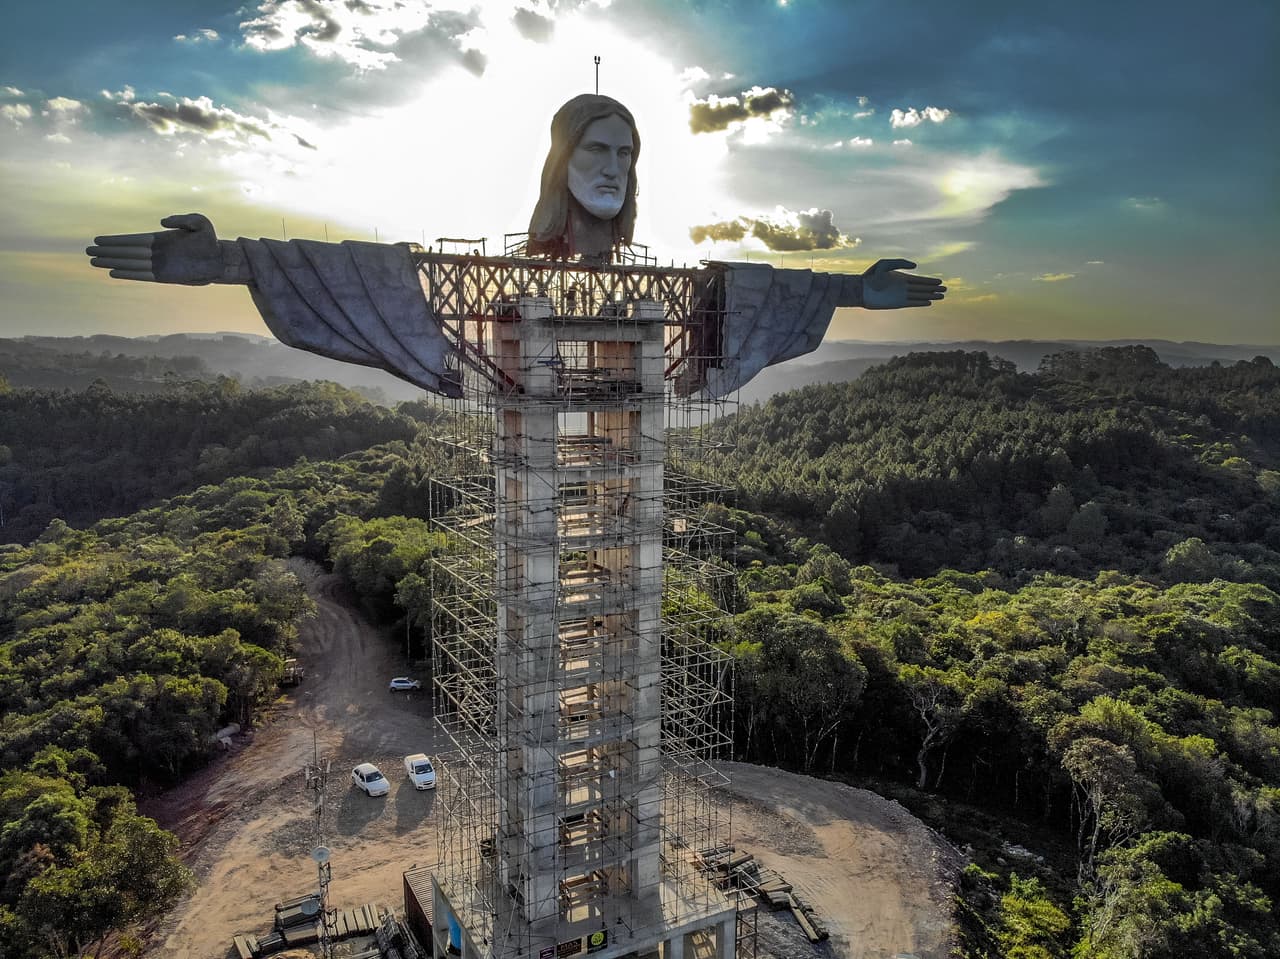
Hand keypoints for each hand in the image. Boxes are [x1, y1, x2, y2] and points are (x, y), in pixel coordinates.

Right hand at [86, 213, 222, 284]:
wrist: (221, 260)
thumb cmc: (210, 240)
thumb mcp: (200, 222)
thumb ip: (182, 219)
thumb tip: (161, 222)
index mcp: (160, 239)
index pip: (133, 240)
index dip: (115, 240)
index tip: (98, 239)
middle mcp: (156, 252)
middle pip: (127, 252)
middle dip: (107, 251)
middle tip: (87, 251)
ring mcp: (160, 265)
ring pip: (130, 264)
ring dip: (112, 263)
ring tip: (93, 261)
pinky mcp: (165, 277)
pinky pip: (142, 276)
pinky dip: (128, 274)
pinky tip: (113, 273)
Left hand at [861, 258, 945, 308]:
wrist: (861, 289)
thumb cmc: (870, 275)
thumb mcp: (885, 264)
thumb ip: (901, 263)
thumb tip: (916, 267)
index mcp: (901, 277)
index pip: (919, 280)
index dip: (930, 281)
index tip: (940, 281)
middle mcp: (903, 287)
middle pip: (922, 288)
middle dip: (933, 288)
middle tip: (945, 289)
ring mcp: (901, 296)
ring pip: (919, 296)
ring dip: (930, 296)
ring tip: (942, 296)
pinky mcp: (897, 303)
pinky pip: (912, 303)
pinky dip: (920, 303)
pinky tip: (929, 302)